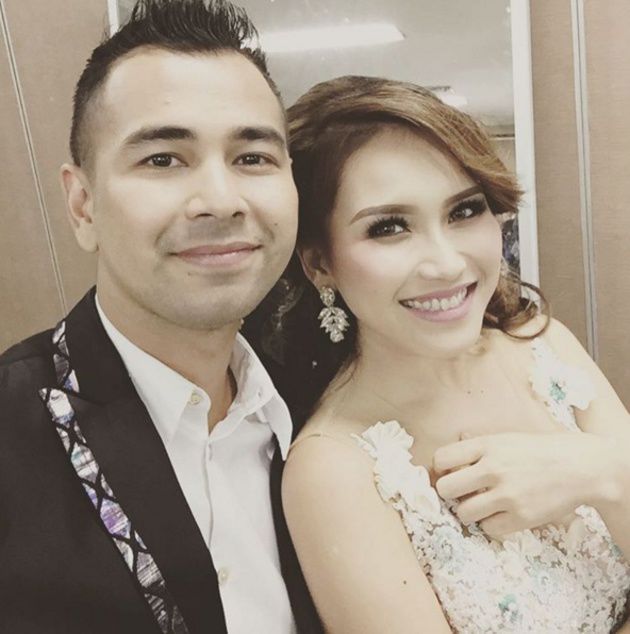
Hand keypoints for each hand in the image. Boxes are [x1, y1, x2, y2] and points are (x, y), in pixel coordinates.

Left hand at [432, 431, 618, 537]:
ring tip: (480, 505)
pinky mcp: (521, 517)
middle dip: (449, 492)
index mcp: (486, 445)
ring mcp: (507, 494)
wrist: (579, 466)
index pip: (441, 459)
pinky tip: (499, 514)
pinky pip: (488, 529)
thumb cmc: (538, 450)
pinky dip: (490, 524)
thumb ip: (475, 446)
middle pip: (445, 489)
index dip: (441, 468)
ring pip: (463, 513)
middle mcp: (493, 469)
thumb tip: (443, 458)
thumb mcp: (505, 438)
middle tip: (460, 493)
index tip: (450, 472)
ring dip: (468, 511)